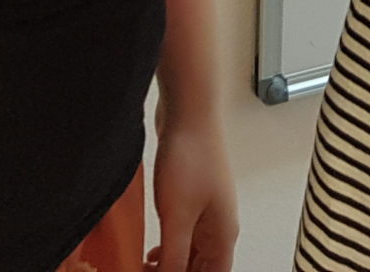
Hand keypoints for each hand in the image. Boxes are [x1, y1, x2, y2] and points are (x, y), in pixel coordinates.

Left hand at [147, 108, 235, 271]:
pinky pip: (183, 235)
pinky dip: (168, 249)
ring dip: (172, 265)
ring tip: (145, 269)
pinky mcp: (192, 198)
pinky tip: (151, 251)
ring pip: (192, 253)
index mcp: (224, 234)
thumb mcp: (177, 217)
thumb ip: (174, 256)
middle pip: (204, 268)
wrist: (189, 113)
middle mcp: (219, 225)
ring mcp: (207, 211)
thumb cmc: (191, 156)